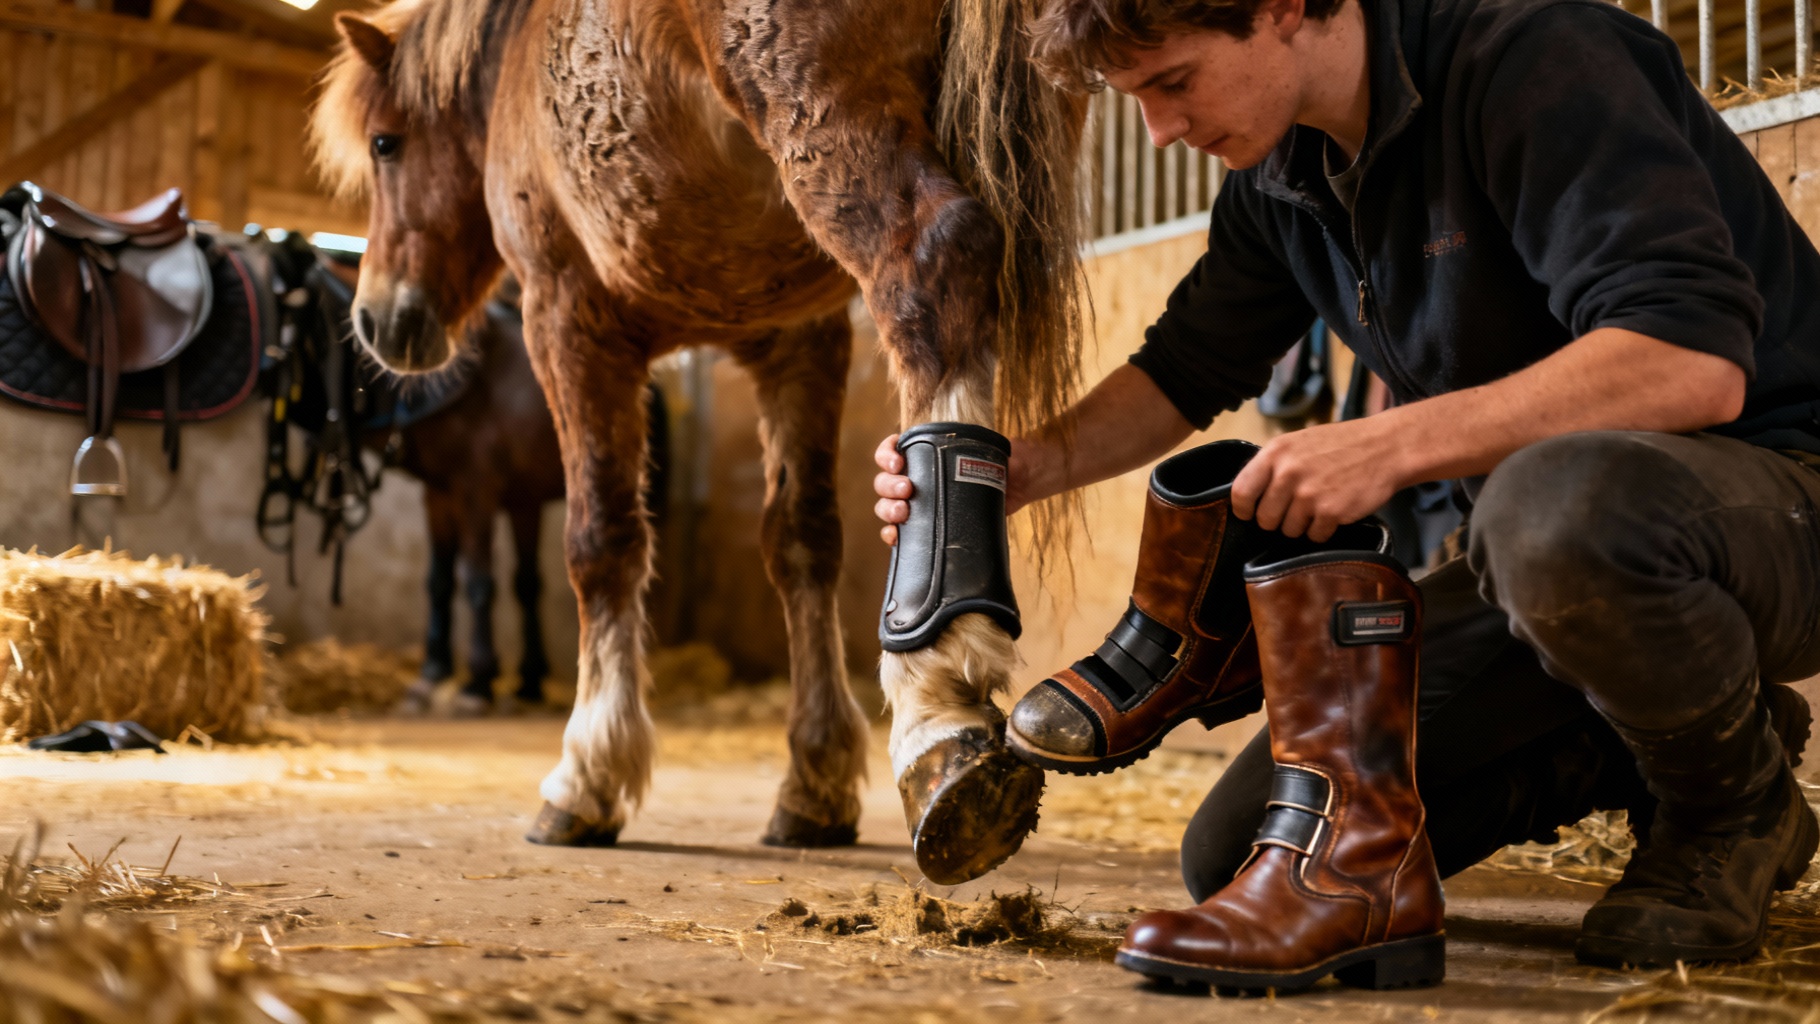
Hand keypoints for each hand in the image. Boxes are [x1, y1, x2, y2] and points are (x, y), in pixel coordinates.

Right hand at [872, 433, 1055, 545]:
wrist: (1020, 486)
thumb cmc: (1006, 463)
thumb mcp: (999, 454)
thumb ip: (996, 456)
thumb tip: (1002, 466)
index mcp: (928, 454)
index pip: (894, 449)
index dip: (886, 454)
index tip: (898, 462)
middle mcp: (919, 477)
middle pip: (885, 480)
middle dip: (889, 485)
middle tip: (907, 489)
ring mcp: (922, 503)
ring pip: (888, 505)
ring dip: (888, 509)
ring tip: (903, 512)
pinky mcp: (928, 526)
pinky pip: (902, 532)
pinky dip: (892, 535)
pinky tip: (895, 537)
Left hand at [1230, 418, 1405, 540]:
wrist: (1386, 447)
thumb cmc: (1340, 445)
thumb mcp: (1298, 442)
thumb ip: (1272, 466)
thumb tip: (1247, 496)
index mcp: (1276, 452)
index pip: (1241, 491)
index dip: (1243, 509)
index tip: (1250, 514)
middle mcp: (1288, 473)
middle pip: (1265, 518)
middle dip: (1277, 521)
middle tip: (1295, 510)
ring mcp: (1309, 494)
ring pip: (1288, 530)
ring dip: (1302, 526)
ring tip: (1318, 506)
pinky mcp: (1331, 512)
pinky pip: (1314, 536)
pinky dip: (1323, 530)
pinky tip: (1334, 512)